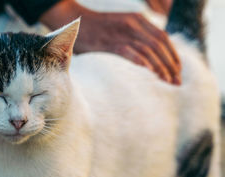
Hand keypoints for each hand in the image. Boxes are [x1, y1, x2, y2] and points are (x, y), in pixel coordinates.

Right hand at [40, 0, 180, 84]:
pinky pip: (130, 52)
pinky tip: (151, 73)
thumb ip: (134, 38)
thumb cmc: (96, 29)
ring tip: (168, 82)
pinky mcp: (110, 42)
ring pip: (149, 50)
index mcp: (138, 20)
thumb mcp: (120, 28)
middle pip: (160, 45)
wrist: (73, 21)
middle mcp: (133, 24)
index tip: (177, 70)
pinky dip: (142, 62)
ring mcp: (122, 33)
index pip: (163, 37)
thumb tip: (146, 58)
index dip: (173, 54)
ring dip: (161, 68)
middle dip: (171, 64)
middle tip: (177, 81)